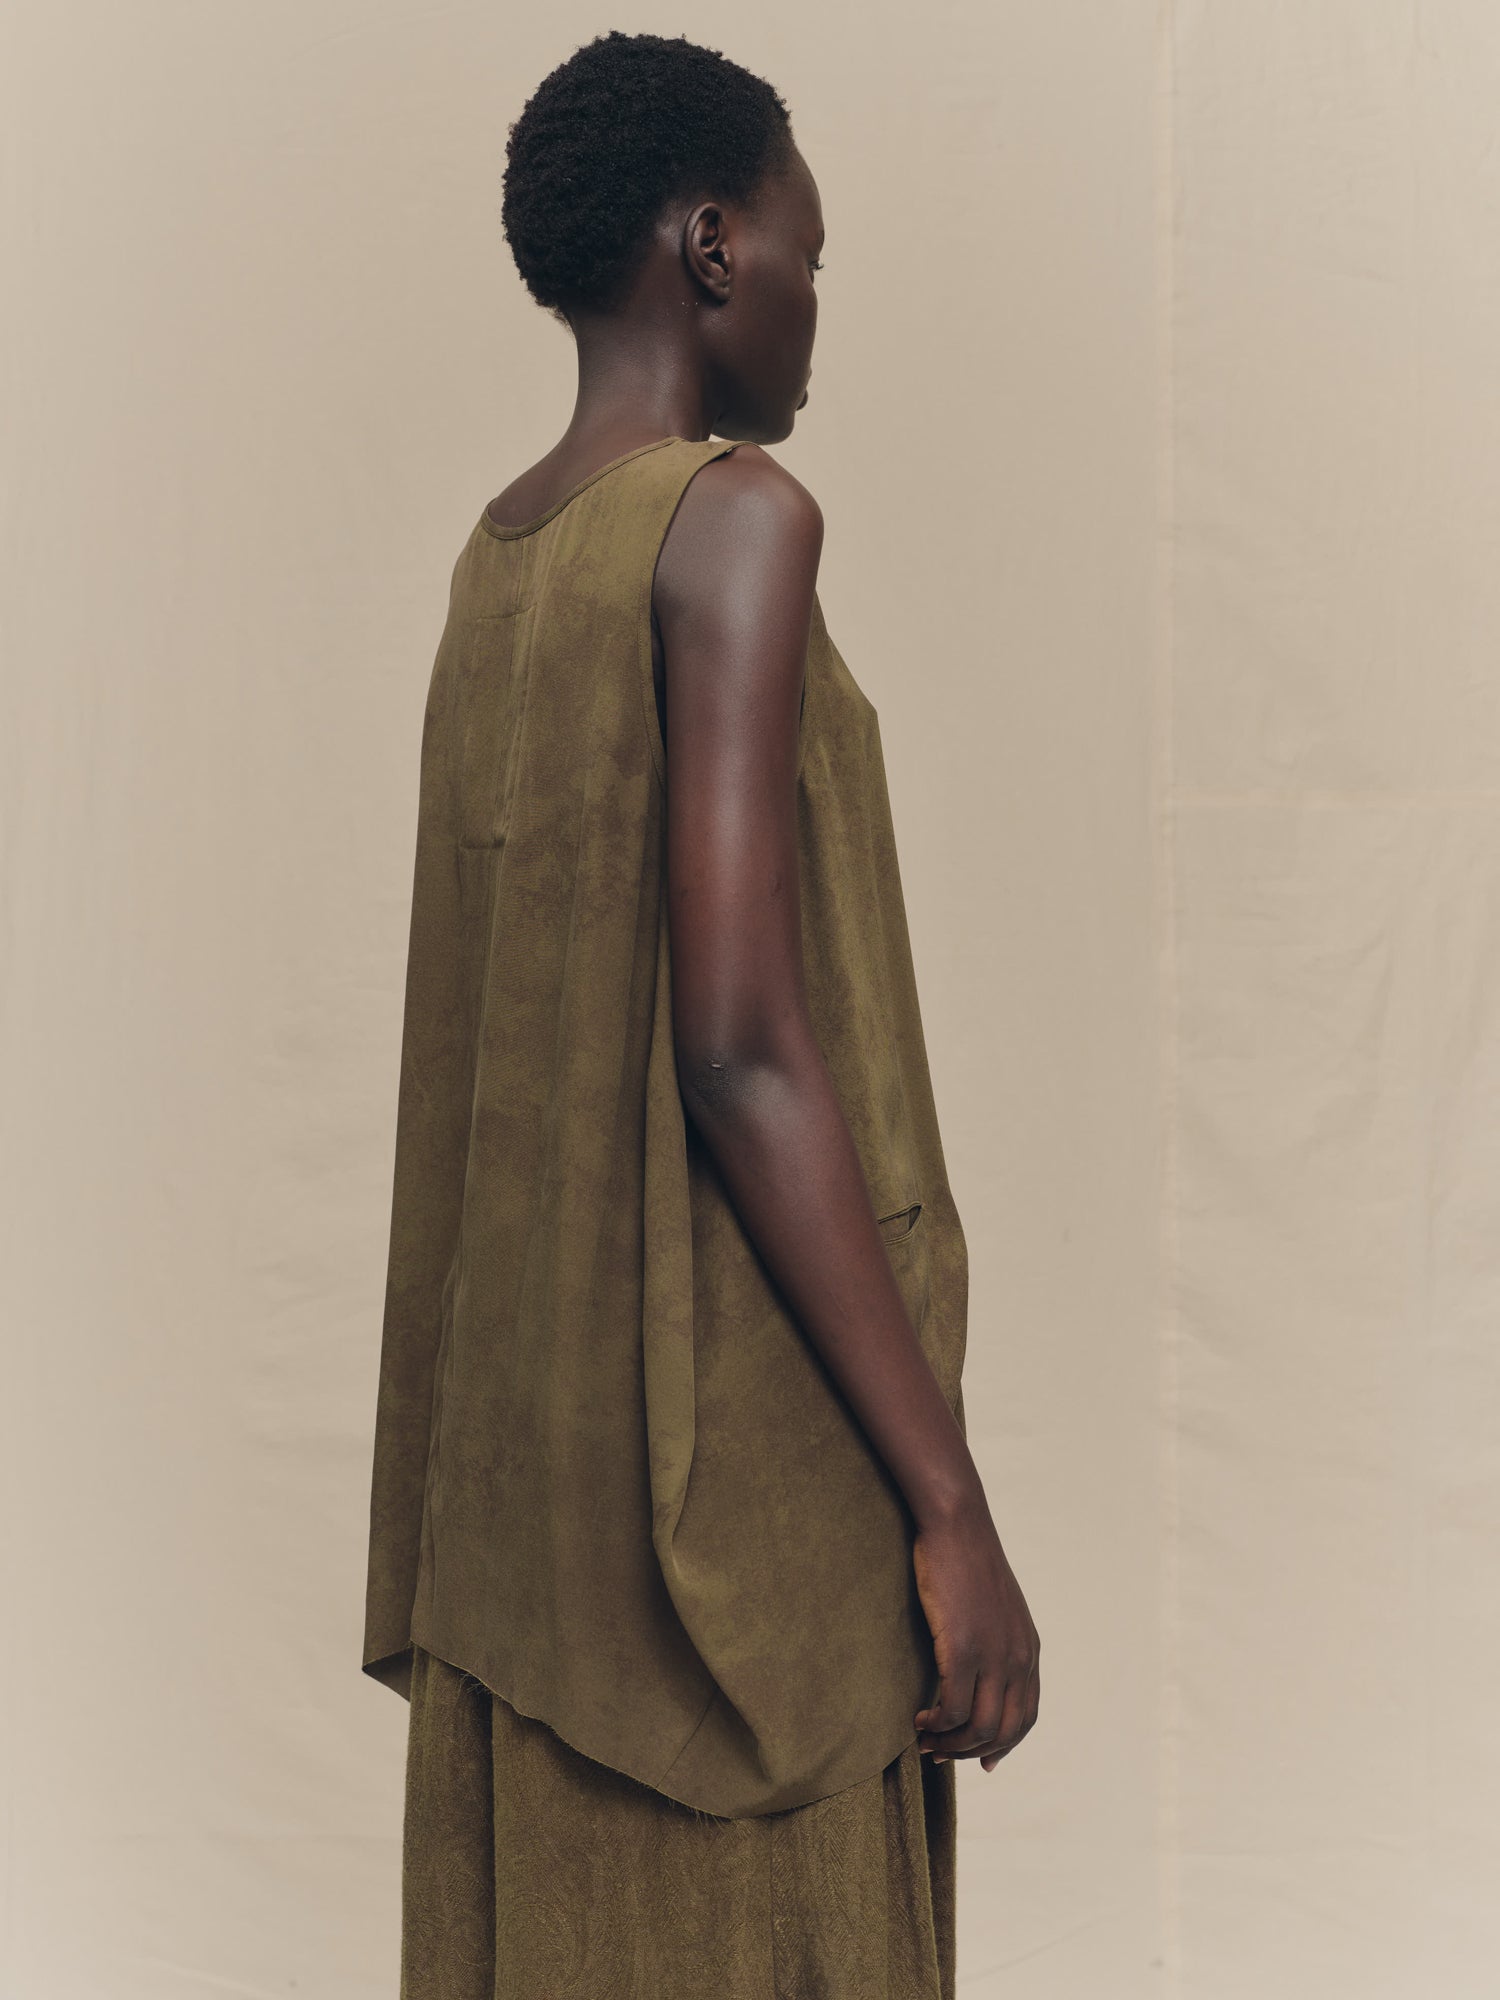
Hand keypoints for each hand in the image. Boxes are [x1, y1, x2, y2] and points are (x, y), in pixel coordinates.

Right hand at [911, 1500, 1039, 1773]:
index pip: (1026, 1717)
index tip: (980, 1761)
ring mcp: (994, 1655)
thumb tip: (982, 1670)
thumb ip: (999, 1641)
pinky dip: (937, 1724)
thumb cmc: (966, 1560)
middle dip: (971, 1752)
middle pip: (1005, 1731)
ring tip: (925, 1739)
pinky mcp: (963, 1648)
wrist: (957, 1524)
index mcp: (1029, 1650)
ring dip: (950, 1745)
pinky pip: (954, 1709)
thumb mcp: (997, 1607)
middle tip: (939, 1753)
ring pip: (980, 1728)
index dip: (1003, 1745)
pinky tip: (919, 1718)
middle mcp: (1019, 1658)